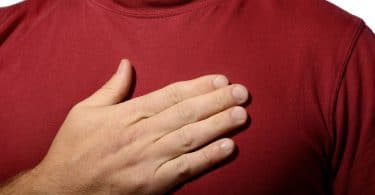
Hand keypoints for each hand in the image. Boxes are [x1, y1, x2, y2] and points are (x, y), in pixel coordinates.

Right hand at [1, 59, 248, 194]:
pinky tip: (228, 147)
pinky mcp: (152, 184)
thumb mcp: (85, 111)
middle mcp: (141, 135)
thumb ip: (111, 88)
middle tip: (242, 93)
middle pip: (186, 113)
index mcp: (127, 115)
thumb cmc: (72, 149)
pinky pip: (185, 169)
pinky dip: (207, 158)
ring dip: (219, 125)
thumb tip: (126, 64)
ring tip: (241, 115)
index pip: (171, 95)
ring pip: (190, 138)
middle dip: (217, 102)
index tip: (221, 80)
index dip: (199, 87)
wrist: (59, 190)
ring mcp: (148, 160)